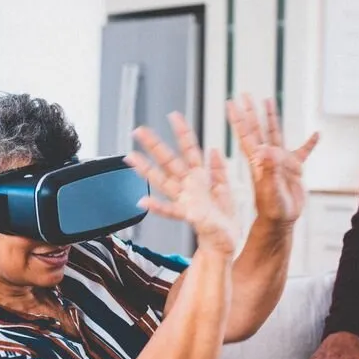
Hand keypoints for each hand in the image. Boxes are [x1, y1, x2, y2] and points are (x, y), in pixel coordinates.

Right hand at [127, 112, 239, 255]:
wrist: (226, 243)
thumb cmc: (225, 219)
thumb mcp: (226, 189)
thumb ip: (219, 171)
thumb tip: (214, 150)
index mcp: (201, 178)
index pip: (190, 150)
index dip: (182, 133)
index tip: (173, 115)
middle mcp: (189, 187)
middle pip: (170, 161)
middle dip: (155, 145)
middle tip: (139, 130)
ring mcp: (186, 201)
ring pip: (164, 181)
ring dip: (147, 170)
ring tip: (132, 158)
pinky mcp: (189, 216)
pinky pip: (171, 211)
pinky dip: (157, 207)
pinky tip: (143, 201)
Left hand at [227, 95, 318, 225]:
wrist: (281, 220)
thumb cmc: (272, 209)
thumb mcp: (269, 190)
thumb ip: (268, 170)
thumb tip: (264, 149)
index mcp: (258, 161)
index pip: (246, 135)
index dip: (239, 119)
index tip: (231, 103)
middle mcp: (267, 157)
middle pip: (257, 129)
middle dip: (250, 112)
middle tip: (245, 95)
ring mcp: (280, 162)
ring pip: (276, 133)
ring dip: (271, 118)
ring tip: (269, 100)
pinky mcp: (294, 169)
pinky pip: (303, 152)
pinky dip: (310, 143)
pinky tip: (316, 134)